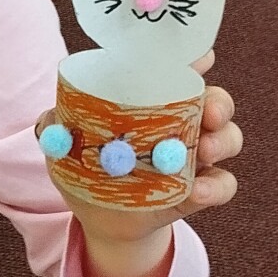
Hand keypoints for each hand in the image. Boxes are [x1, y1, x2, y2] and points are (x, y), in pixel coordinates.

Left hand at [44, 50, 242, 276]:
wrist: (101, 219)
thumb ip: (56, 126)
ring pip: (227, 137)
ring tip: (205, 151)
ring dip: (223, 140)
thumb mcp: (68, 143)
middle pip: (215, 99)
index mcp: (153, 99)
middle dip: (218, 101)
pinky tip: (197, 191)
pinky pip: (223, 184)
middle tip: (209, 112)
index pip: (178, 69)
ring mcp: (198, 155)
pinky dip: (216, 186)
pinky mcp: (203, 189)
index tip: (201, 57)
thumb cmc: (87, 166)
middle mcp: (184, 120)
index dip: (194, 58)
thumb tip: (49, 121)